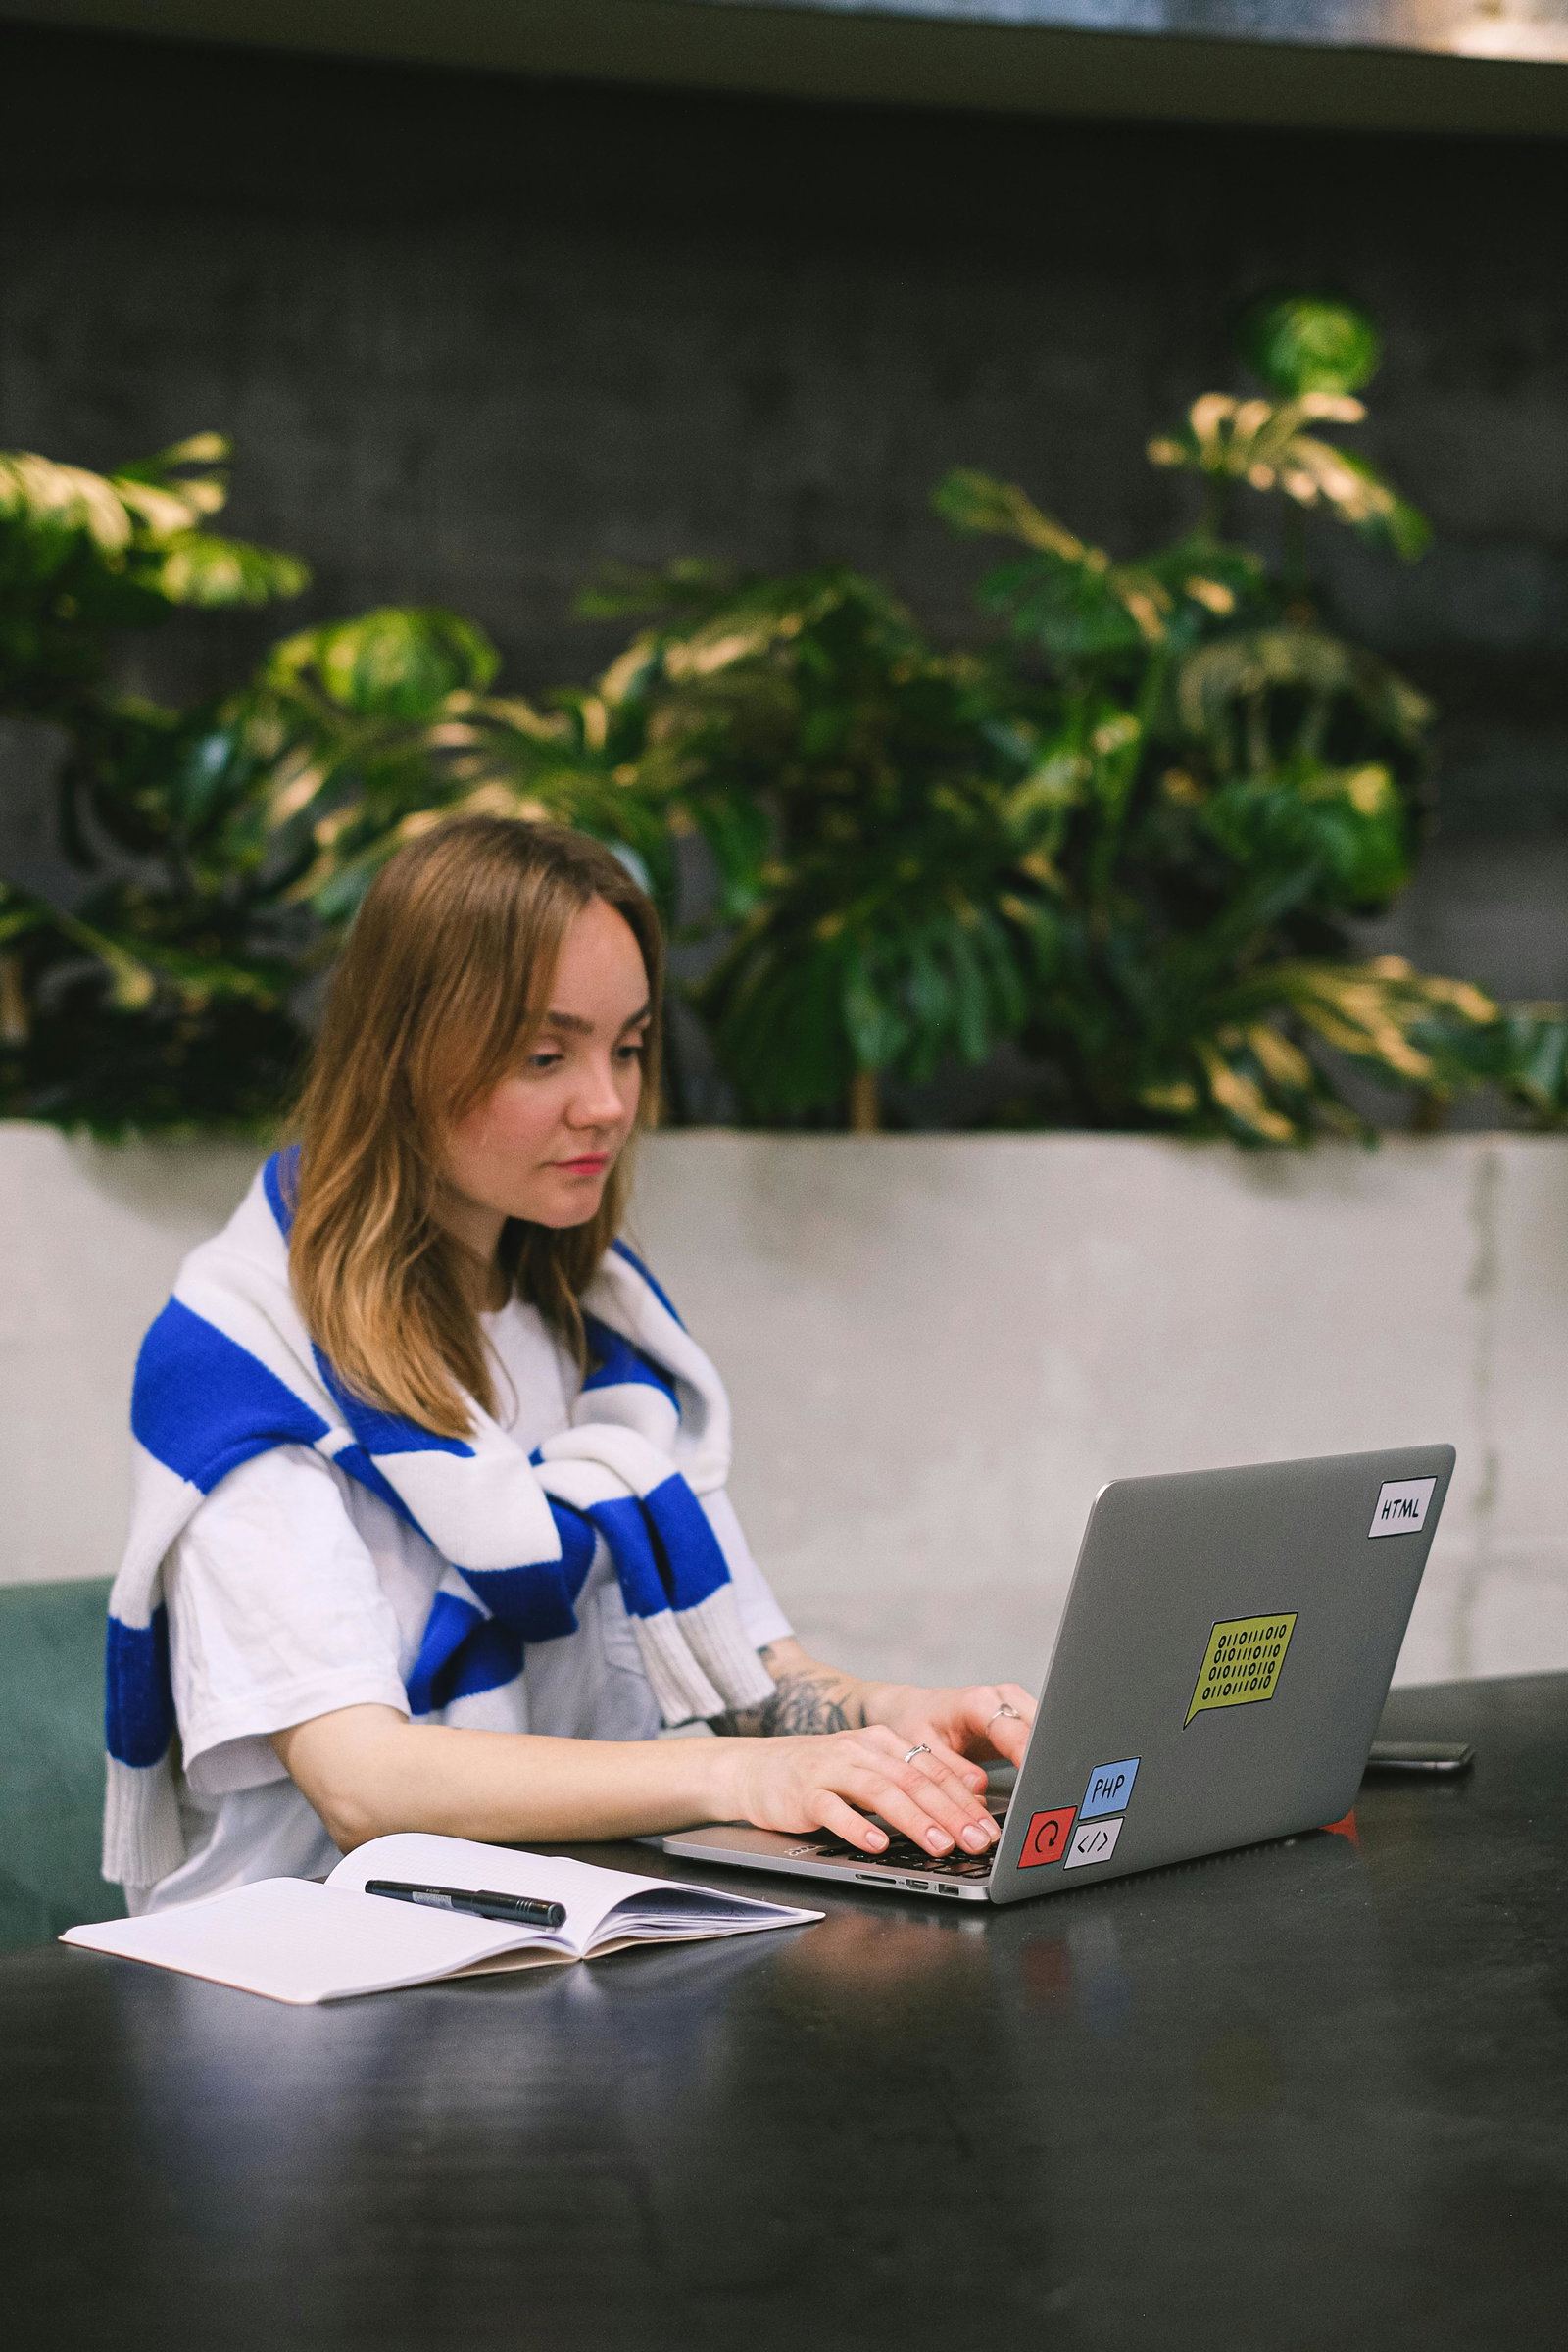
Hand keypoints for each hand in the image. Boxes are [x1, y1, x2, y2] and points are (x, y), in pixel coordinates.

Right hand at [710, 1722, 1005, 1860]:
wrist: (756, 1769)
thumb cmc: (821, 1777)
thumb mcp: (869, 1774)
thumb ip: (910, 1784)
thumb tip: (965, 1808)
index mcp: (883, 1743)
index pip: (933, 1769)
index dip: (965, 1799)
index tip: (990, 1827)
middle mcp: (861, 1750)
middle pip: (914, 1779)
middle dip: (951, 1813)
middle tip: (977, 1841)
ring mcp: (831, 1769)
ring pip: (880, 1791)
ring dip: (913, 1820)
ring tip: (939, 1845)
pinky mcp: (804, 1792)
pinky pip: (833, 1809)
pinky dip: (857, 1827)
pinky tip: (876, 1845)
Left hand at [858, 1680, 1035, 1773]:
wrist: (916, 1710)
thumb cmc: (917, 1725)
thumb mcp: (922, 1748)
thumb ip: (949, 1770)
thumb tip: (978, 1787)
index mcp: (978, 1702)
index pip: (1015, 1732)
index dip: (1029, 1757)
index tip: (1038, 1781)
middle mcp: (1003, 1698)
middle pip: (1040, 1729)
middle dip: (1045, 1760)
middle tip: (1044, 1794)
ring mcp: (1017, 1705)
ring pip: (1047, 1732)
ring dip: (1047, 1759)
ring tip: (1044, 1789)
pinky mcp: (1024, 1718)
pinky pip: (1043, 1736)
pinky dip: (1044, 1757)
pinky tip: (1039, 1777)